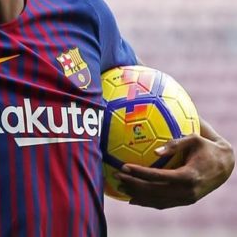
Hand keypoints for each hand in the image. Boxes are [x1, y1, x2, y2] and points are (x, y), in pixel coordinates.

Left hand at [114, 118, 234, 208]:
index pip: (158, 176)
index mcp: (188, 175)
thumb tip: (155, 150)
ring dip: (137, 196)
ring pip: (157, 201)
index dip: (140, 173)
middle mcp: (187, 191)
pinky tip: (133, 198)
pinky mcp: (185, 201)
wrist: (225, 166)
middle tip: (116, 177)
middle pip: (154, 191)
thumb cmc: (206, 147)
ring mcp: (186, 199)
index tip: (124, 167)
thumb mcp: (194, 139)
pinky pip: (163, 203)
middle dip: (133, 185)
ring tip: (119, 187)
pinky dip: (147, 202)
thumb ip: (176, 143)